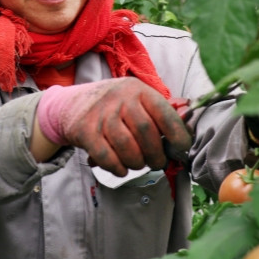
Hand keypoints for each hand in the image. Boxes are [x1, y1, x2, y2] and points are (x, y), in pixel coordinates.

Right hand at [36, 78, 191, 177]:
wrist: (69, 105)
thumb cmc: (112, 104)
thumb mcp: (136, 97)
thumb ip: (161, 107)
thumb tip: (189, 112)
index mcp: (138, 90)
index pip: (164, 112)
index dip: (178, 134)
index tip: (182, 148)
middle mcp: (120, 99)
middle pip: (147, 133)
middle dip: (156, 155)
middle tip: (158, 163)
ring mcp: (101, 115)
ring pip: (128, 147)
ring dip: (138, 163)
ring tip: (139, 164)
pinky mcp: (85, 132)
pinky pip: (107, 157)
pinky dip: (118, 168)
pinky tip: (122, 168)